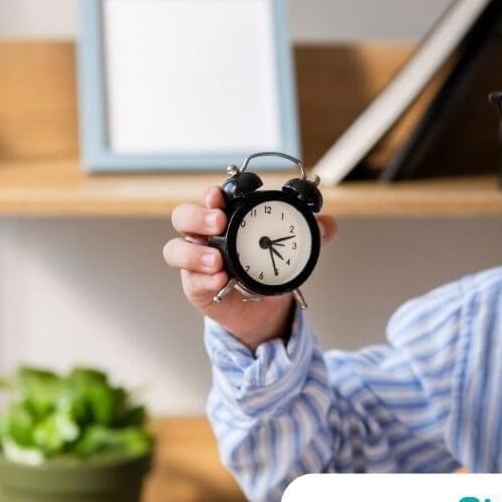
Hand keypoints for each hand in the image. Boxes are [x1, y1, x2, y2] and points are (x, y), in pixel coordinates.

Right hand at [163, 185, 338, 350]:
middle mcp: (206, 236)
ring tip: (216, 260)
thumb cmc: (270, 268)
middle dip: (197, 216)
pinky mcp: (196, 286)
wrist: (265, 308)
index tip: (219, 195)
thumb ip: (313, 234)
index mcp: (228, 218)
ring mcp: (196, 261)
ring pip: (176, 249)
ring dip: (194, 252)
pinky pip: (191, 281)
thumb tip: (325, 224)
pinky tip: (220, 280)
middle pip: (183, 216)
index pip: (211, 199)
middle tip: (218, 222)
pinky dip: (204, 279)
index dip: (212, 194)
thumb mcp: (294, 249)